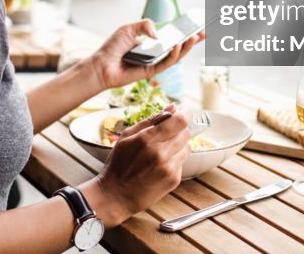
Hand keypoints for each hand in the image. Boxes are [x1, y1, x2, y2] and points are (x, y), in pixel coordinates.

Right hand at [84, 105, 190, 225]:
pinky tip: (160, 164)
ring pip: (187, 147)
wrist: (116, 195)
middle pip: (186, 133)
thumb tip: (172, 108)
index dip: (184, 114)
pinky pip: (182, 162)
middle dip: (179, 129)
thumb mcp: (127, 137)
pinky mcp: (174, 180)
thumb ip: (150, 120)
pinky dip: (175, 159)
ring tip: (163, 150)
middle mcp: (161, 153)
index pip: (179, 121)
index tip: (183, 112)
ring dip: (178, 145)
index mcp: (148, 139)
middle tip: (167, 134)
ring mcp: (169, 167)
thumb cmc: (118, 164)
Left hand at [86, 19, 204, 91]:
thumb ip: (145, 24)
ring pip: (176, 55)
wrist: (101, 64)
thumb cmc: (112, 48)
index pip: (173, 36)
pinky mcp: (152, 71)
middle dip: (193, 40)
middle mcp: (156, 53)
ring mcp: (155, 62)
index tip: (199, 25)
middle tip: (206, 32)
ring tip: (195, 37)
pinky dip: (174, 54)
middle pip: (179, 46)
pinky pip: (166, 63)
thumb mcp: (129, 28)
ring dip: (187, 47)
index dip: (186, 31)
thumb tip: (159, 35)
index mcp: (152, 42)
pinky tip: (179, 45)